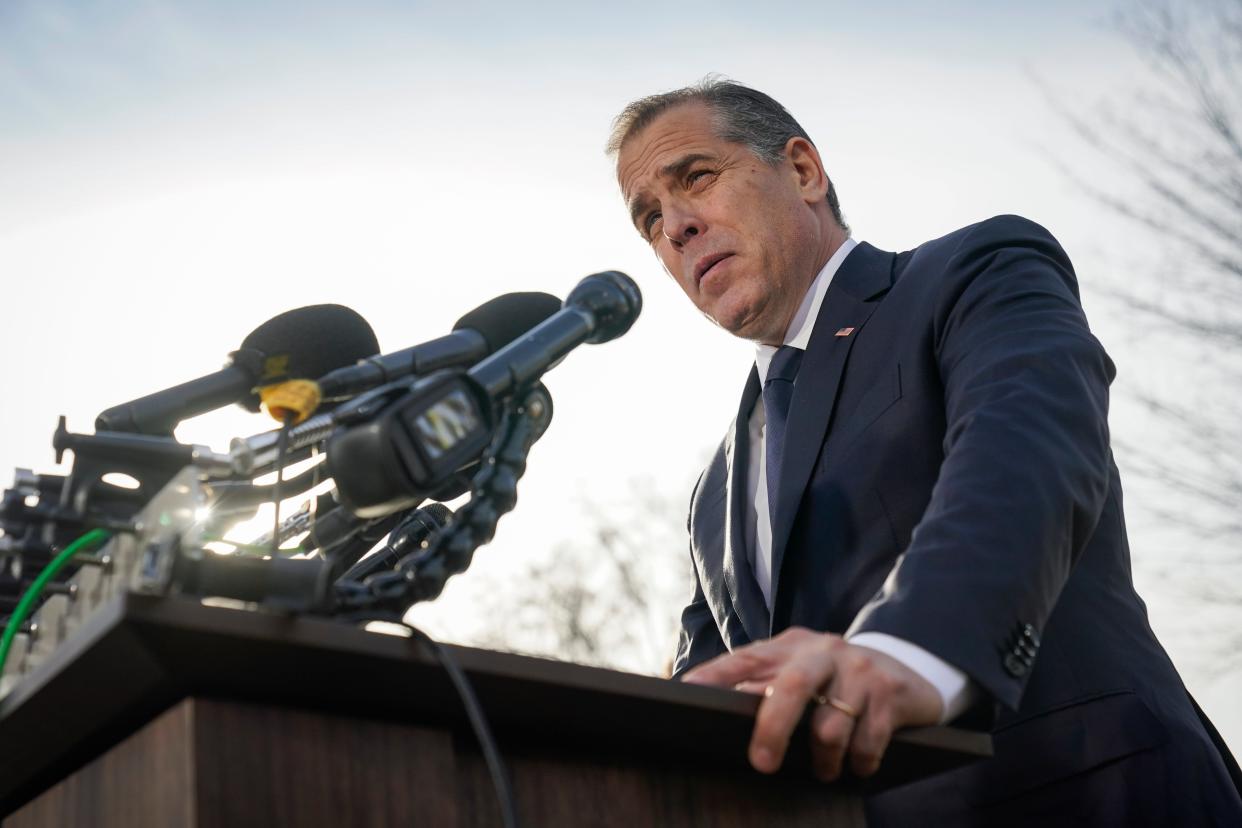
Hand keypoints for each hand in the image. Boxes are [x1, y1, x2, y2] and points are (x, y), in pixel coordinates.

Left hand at [681, 627, 942, 780]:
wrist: (907, 671)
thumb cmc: (835, 681)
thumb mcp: (798, 673)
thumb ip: (762, 687)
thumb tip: (713, 710)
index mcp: (790, 647)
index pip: (745, 658)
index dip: (715, 675)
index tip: (687, 691)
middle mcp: (822, 652)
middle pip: (791, 687)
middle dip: (773, 729)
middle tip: (762, 764)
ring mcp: (858, 669)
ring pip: (830, 726)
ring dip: (824, 761)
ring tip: (824, 770)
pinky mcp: (889, 692)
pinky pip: (868, 741)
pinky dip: (860, 763)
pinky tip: (857, 764)